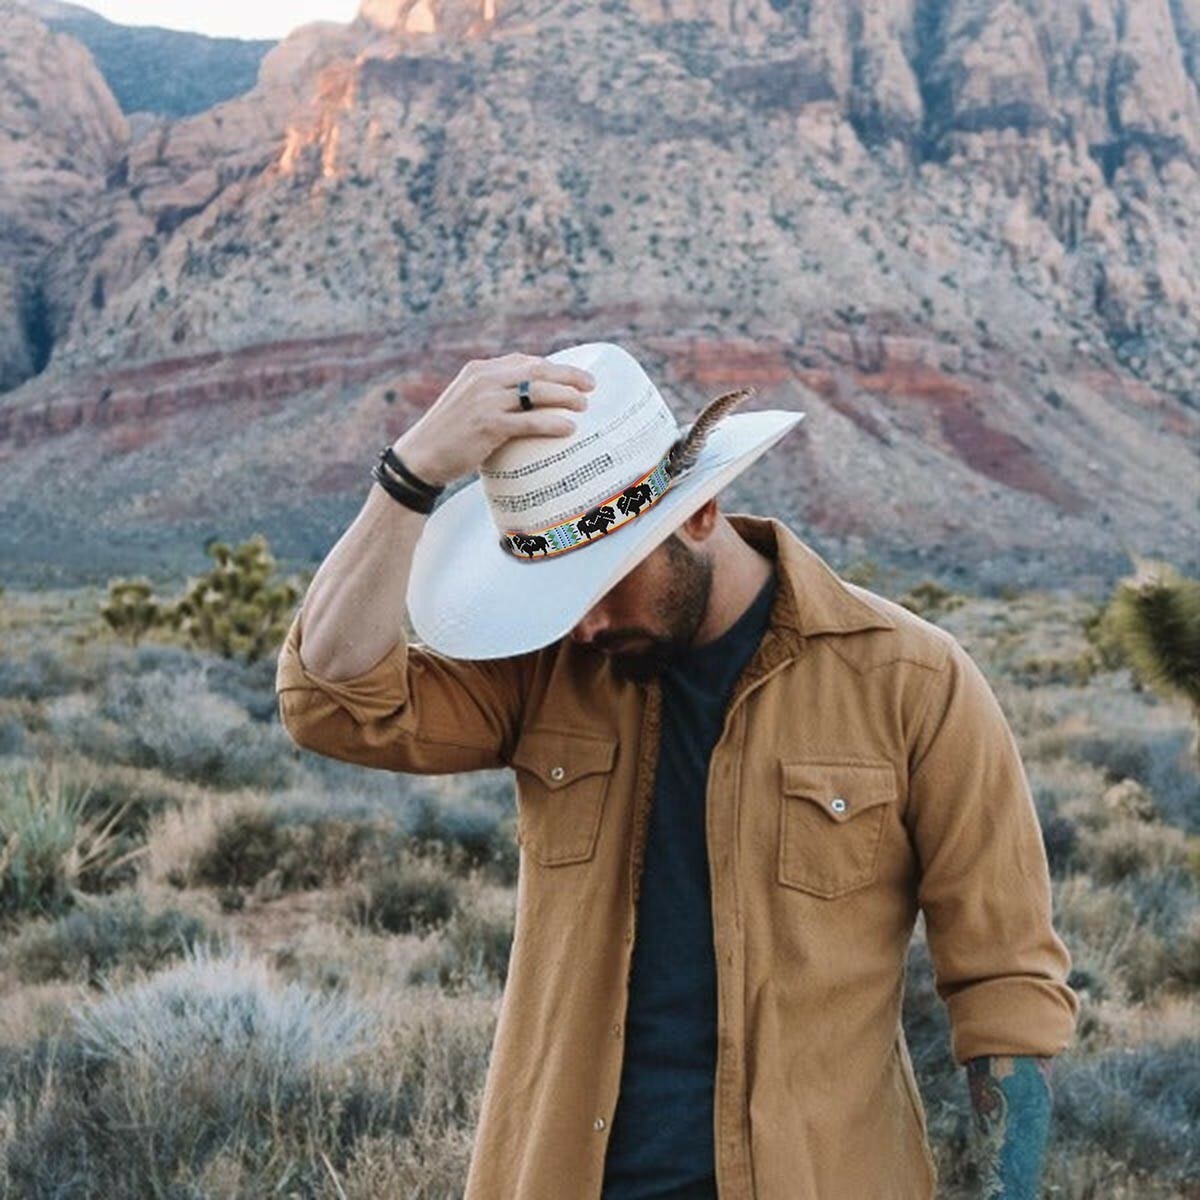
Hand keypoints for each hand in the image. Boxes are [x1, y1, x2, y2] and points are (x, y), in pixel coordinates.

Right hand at [392, 353, 595, 487]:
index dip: (553, 366)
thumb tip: (527, 401)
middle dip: (568, 375)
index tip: (574, 375)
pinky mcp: (487, 425)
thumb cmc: (449, 435)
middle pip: (536, 370)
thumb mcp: (468, 403)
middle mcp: (483, 379)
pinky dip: (551, 422)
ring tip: (584, 405)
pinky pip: (528, 421)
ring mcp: (485, 401)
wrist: (420, 456)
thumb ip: (494, 395)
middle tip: (591, 385)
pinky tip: (568, 428)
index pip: (524, 361)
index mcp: (479, 370)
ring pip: (536, 392)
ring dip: (565, 396)